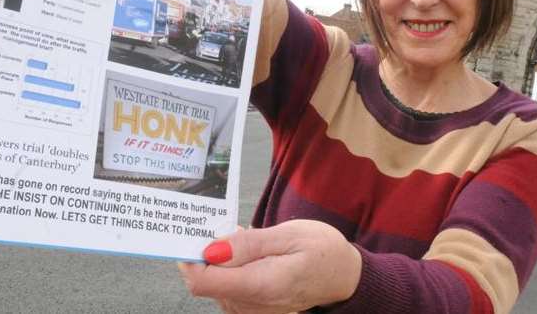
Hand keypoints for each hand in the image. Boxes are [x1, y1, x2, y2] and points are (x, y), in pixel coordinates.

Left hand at [178, 220, 361, 313]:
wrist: (345, 276)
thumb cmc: (322, 251)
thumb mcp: (289, 235)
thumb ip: (249, 244)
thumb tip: (211, 249)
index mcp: (261, 285)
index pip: (203, 282)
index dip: (191, 258)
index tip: (196, 234)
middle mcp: (252, 305)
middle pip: (208, 283)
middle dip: (212, 254)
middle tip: (237, 231)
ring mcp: (253, 311)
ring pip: (217, 285)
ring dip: (224, 261)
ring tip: (253, 242)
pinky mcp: (254, 310)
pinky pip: (229, 290)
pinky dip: (234, 270)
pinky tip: (254, 255)